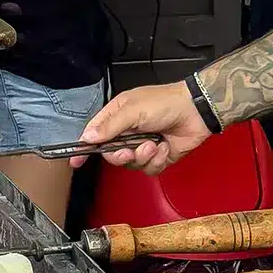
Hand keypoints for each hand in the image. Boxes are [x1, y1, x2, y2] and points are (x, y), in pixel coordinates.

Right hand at [75, 81, 210, 175]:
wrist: (196, 112)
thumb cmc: (165, 103)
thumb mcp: (133, 110)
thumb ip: (110, 126)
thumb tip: (88, 137)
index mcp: (118, 115)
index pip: (95, 134)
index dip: (84, 147)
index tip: (75, 160)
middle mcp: (128, 132)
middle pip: (111, 154)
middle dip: (119, 155)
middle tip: (128, 150)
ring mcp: (142, 145)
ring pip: (130, 164)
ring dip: (142, 156)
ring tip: (154, 144)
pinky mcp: (157, 157)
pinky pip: (148, 169)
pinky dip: (157, 160)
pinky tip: (164, 147)